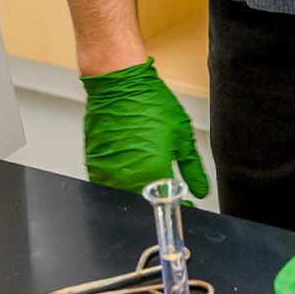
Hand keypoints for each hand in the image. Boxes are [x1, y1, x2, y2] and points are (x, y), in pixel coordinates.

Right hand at [80, 59, 207, 198]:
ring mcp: (106, 172)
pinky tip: (130, 168)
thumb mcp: (182, 137)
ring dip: (138, 191)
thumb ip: (192, 169)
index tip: (186, 206)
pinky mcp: (93, 164)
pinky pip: (107, 183)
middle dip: (158, 200)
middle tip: (168, 190)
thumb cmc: (150, 104)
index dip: (180, 207)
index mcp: (152, 172)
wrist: (119, 85)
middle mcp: (126, 177)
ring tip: (148, 174)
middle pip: (144, 202)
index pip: (168, 203)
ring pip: (124, 195)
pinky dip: (120, 181)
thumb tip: (201, 190)